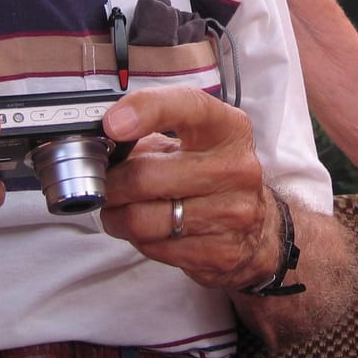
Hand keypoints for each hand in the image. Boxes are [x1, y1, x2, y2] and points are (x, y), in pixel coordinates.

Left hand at [98, 86, 279, 290]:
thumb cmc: (212, 177)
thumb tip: (99, 142)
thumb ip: (150, 135)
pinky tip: (151, 230)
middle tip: (104, 185)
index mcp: (228, 129)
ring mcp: (233, 212)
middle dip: (111, 184)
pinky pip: (155, 248)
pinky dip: (140, 240)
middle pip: (147, 175)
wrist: (257, 229)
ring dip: (118, 216)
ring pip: (143, 219)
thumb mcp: (191, 143)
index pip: (188, 106)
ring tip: (120, 210)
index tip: (112, 123)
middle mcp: (236, 168)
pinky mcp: (221, 251)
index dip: (146, 110)